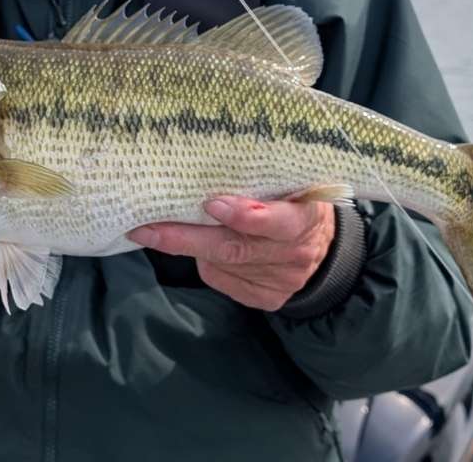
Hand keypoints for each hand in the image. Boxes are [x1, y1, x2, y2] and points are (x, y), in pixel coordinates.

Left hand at [129, 196, 335, 311]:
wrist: (323, 246)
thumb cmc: (296, 200)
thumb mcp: (291, 184)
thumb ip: (261, 183)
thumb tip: (207, 173)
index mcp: (305, 218)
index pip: (278, 222)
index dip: (244, 215)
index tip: (212, 203)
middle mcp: (294, 254)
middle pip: (235, 248)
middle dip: (188, 238)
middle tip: (149, 228)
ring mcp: (281, 281)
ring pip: (224, 264)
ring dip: (191, 246)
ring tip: (160, 229)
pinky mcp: (267, 299)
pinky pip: (224, 281)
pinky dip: (207, 263)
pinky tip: (201, 248)